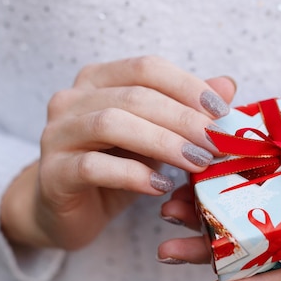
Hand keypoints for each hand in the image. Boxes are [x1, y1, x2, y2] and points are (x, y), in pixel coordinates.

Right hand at [0, 56, 235, 248]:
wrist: (68, 211)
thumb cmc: (115, 168)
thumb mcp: (155, 137)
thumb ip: (185, 110)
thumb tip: (227, 85)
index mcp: (98, 81)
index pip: (146, 68)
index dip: (187, 86)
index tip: (221, 111)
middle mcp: (72, 100)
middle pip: (134, 96)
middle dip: (183, 118)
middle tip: (216, 142)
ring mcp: (57, 135)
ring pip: (111, 124)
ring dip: (162, 142)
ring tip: (196, 162)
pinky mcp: (53, 173)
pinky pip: (93, 166)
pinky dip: (133, 175)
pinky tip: (160, 186)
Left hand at [158, 93, 280, 280]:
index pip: (275, 267)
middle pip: (240, 239)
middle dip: (203, 249)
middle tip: (166, 251)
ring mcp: (272, 181)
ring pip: (227, 202)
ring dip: (196, 207)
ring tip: (167, 208)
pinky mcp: (265, 147)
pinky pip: (232, 158)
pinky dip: (209, 162)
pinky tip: (184, 161)